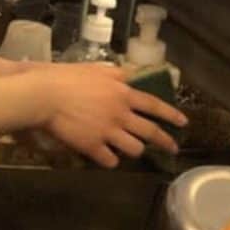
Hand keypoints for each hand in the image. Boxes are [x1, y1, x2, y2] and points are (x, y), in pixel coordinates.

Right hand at [39, 63, 186, 167]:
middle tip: (172, 148)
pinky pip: (111, 161)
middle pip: (150, 132)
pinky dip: (110, 159)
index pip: (153, 104)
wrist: (45, 95)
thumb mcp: (95, 69)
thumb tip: (130, 74)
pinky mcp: (93, 147)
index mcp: (122, 92)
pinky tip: (106, 156)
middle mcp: (120, 113)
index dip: (171, 114)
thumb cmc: (67, 77)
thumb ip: (116, 73)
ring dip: (135, 149)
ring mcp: (108, 132)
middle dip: (165, 141)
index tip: (183, 123)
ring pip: (134, 149)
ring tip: (130, 148)